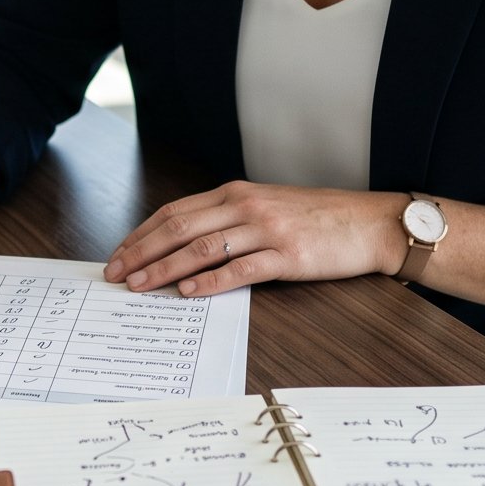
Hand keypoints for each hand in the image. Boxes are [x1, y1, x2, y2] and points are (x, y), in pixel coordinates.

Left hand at [105, 182, 407, 297]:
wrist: (369, 223)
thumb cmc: (317, 218)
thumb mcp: (266, 207)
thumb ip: (228, 219)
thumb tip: (183, 245)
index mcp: (236, 193)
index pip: (175, 212)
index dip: (141, 234)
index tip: (118, 255)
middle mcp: (246, 206)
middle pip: (179, 228)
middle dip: (141, 252)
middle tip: (115, 275)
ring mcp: (266, 230)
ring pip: (202, 248)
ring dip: (164, 269)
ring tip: (139, 286)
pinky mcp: (287, 256)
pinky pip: (239, 270)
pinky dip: (209, 281)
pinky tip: (187, 292)